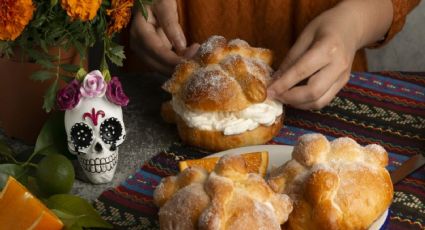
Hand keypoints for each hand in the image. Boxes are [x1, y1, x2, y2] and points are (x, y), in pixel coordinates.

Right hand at [130, 0, 199, 74]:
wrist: (149, 0)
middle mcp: (138, 45)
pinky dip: (174, 66)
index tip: (190, 61)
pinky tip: (188, 62)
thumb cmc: (157, 0)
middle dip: (176, 68)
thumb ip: (171, 25)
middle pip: (157, 64)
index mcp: (139, 31)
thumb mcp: (165, 6)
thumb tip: (181, 47)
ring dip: (176, 69)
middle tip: (197, 63)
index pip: (156, 51)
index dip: (173, 60)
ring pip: (160, 68)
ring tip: (194, 62)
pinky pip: (162, 64)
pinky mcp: (150, 53)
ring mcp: (142, 51)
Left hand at [267, 0, 391, 109]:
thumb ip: (290, 59)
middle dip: (290, 98)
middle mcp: (338, 65)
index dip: (283, 84)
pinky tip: (295, 97)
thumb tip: (275, 81)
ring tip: (283, 97)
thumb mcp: (304, 36)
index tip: (268, 91)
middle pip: (313, 92)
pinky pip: (324, 100)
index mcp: (328, 48)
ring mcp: (343, 77)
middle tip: (275, 95)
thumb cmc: (325, 27)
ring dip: (298, 104)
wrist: (351, 27)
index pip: (302, 71)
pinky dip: (307, 103)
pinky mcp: (343, 84)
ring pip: (319, 101)